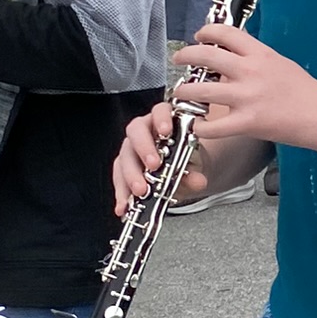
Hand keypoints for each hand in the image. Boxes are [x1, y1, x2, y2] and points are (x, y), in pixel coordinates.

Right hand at [112, 101, 204, 215]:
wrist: (185, 174)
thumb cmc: (188, 160)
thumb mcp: (194, 165)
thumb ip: (195, 172)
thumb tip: (198, 181)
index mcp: (164, 121)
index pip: (160, 111)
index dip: (161, 118)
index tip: (166, 131)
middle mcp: (144, 131)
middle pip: (136, 132)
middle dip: (144, 149)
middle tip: (154, 166)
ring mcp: (132, 149)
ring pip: (124, 156)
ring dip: (131, 174)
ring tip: (140, 191)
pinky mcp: (123, 167)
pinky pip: (118, 177)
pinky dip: (122, 193)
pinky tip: (124, 206)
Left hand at [166, 23, 316, 146]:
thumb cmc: (306, 91)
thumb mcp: (281, 63)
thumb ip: (257, 58)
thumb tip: (235, 54)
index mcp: (261, 54)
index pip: (226, 33)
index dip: (206, 32)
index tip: (199, 36)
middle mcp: (251, 71)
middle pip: (206, 56)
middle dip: (186, 56)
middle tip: (179, 59)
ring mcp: (247, 97)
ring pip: (200, 90)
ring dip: (184, 91)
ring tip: (180, 93)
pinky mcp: (247, 122)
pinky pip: (211, 126)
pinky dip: (198, 127)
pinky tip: (196, 126)